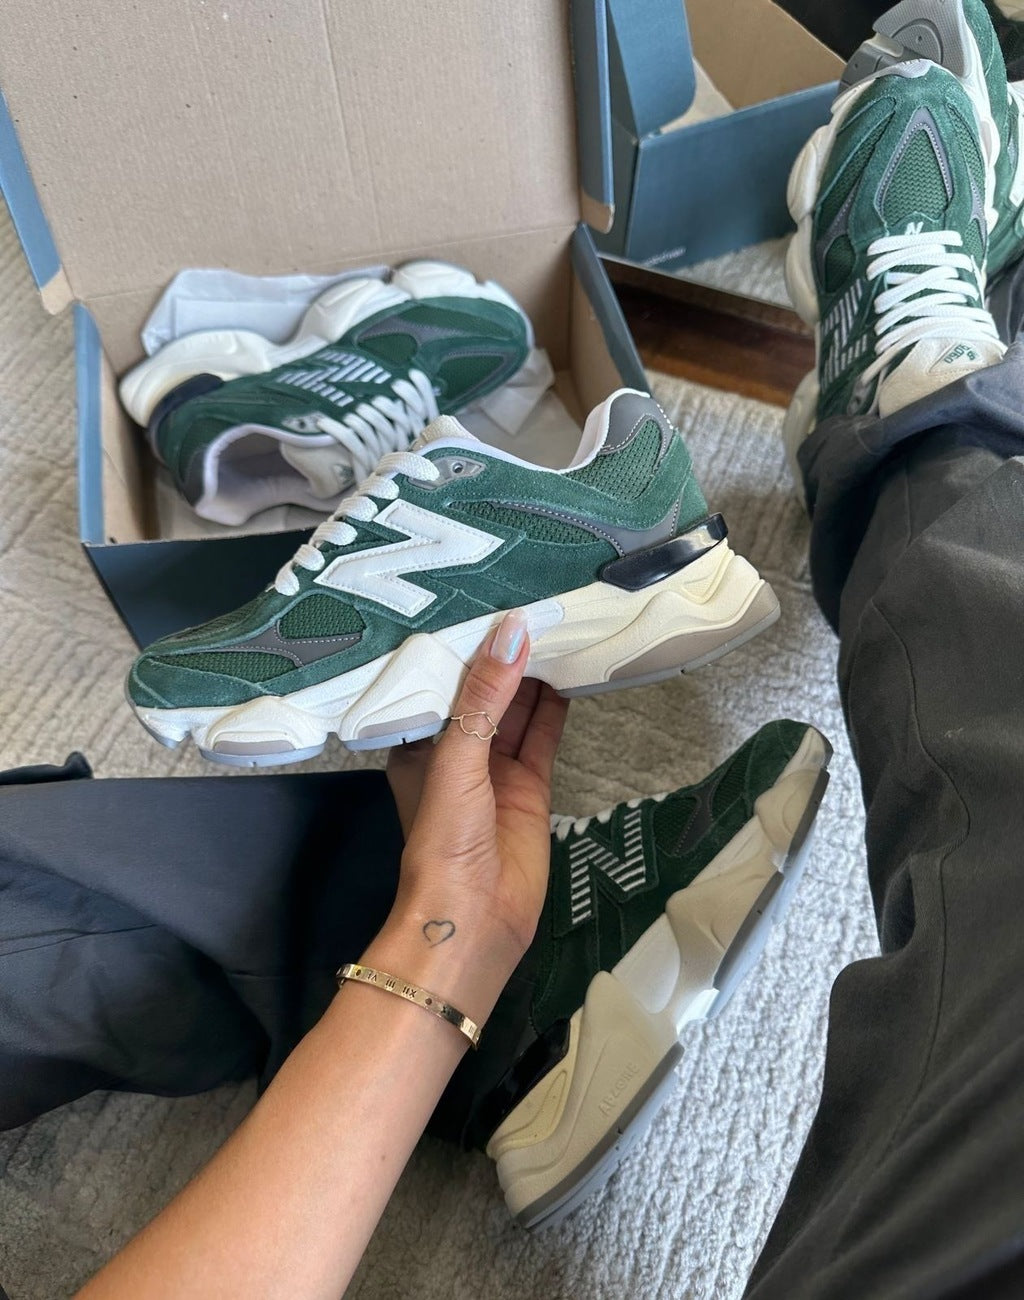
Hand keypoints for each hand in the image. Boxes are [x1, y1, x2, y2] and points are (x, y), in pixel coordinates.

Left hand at [386, 608, 567, 971]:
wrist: (474, 920)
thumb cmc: (444, 840)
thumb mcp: (456, 757)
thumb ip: (484, 696)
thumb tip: (512, 631)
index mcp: (418, 743)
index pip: (441, 681)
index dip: (462, 643)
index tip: (482, 597)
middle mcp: (455, 751)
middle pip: (484, 691)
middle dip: (504, 653)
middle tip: (530, 599)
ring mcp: (495, 769)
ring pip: (518, 708)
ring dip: (534, 673)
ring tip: (557, 623)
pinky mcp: (530, 786)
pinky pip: (544, 735)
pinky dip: (558, 705)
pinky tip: (572, 669)